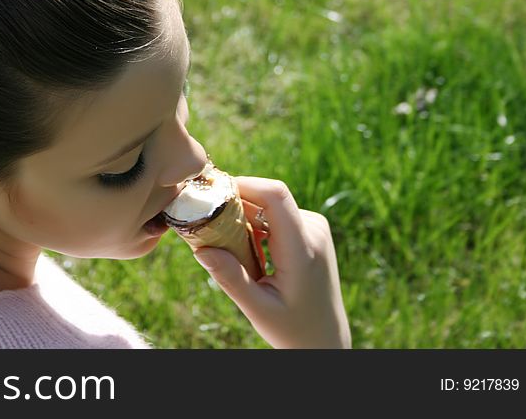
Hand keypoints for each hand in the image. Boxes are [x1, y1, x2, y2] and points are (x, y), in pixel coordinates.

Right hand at [192, 176, 351, 347]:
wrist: (325, 340)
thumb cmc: (293, 329)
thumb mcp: (258, 309)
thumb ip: (230, 277)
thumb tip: (200, 247)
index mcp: (303, 248)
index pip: (275, 195)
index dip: (243, 185)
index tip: (212, 195)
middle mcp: (314, 230)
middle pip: (268, 197)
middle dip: (235, 204)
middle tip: (207, 225)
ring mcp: (315, 228)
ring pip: (269, 205)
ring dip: (244, 216)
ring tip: (228, 246)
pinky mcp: (311, 230)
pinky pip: (276, 214)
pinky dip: (254, 224)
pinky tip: (246, 249)